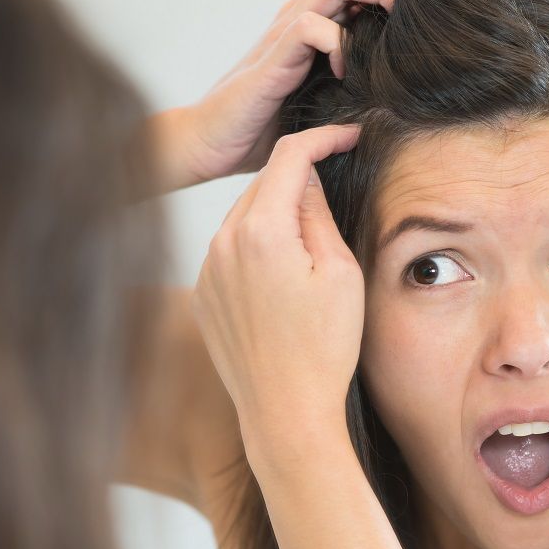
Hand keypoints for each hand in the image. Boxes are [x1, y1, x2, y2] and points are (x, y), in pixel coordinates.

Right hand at [154, 0, 391, 191]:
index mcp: (308, 35)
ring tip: (394, 27)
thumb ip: (341, 101)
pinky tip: (343, 72)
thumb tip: (386, 114)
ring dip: (367, 1)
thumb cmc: (256, 133)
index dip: (383, 4)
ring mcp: (282, 40)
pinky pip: (307, 28)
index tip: (415, 28)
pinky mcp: (271, 60)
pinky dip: (334, 42)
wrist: (207, 146)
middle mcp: (296, 27)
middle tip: (414, 17)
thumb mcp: (313, 113)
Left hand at [192, 125, 361, 467]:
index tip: (347, 136)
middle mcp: (222, 243)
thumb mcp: (340, 273)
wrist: (285, 412)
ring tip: (308, 246)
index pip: (288, 158)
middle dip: (297, 180)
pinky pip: (228, 252)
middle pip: (262, 186)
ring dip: (274, 216)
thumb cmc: (323, 348)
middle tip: (334, 189)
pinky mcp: (201, 296)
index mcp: (261, 231)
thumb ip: (319, 214)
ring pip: (242, 219)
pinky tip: (280, 278)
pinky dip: (254, 248)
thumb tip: (307, 180)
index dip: (321, 138)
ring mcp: (206, 270)